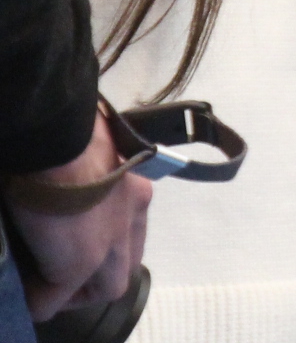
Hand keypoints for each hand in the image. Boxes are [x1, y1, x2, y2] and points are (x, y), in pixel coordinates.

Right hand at [8, 106, 149, 321]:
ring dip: (76, 294)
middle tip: (67, 279)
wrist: (56, 135)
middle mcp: (133, 212)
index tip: (78, 243)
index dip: (105, 243)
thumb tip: (64, 176)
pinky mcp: (80, 261)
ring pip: (106, 287)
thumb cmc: (69, 129)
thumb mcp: (91, 147)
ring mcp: (111, 240)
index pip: (129, 226)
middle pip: (126, 263)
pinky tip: (25, 298)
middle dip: (98, 278)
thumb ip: (87, 169)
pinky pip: (56, 298)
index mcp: (134, 183)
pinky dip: (40, 302)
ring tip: (47, 292)